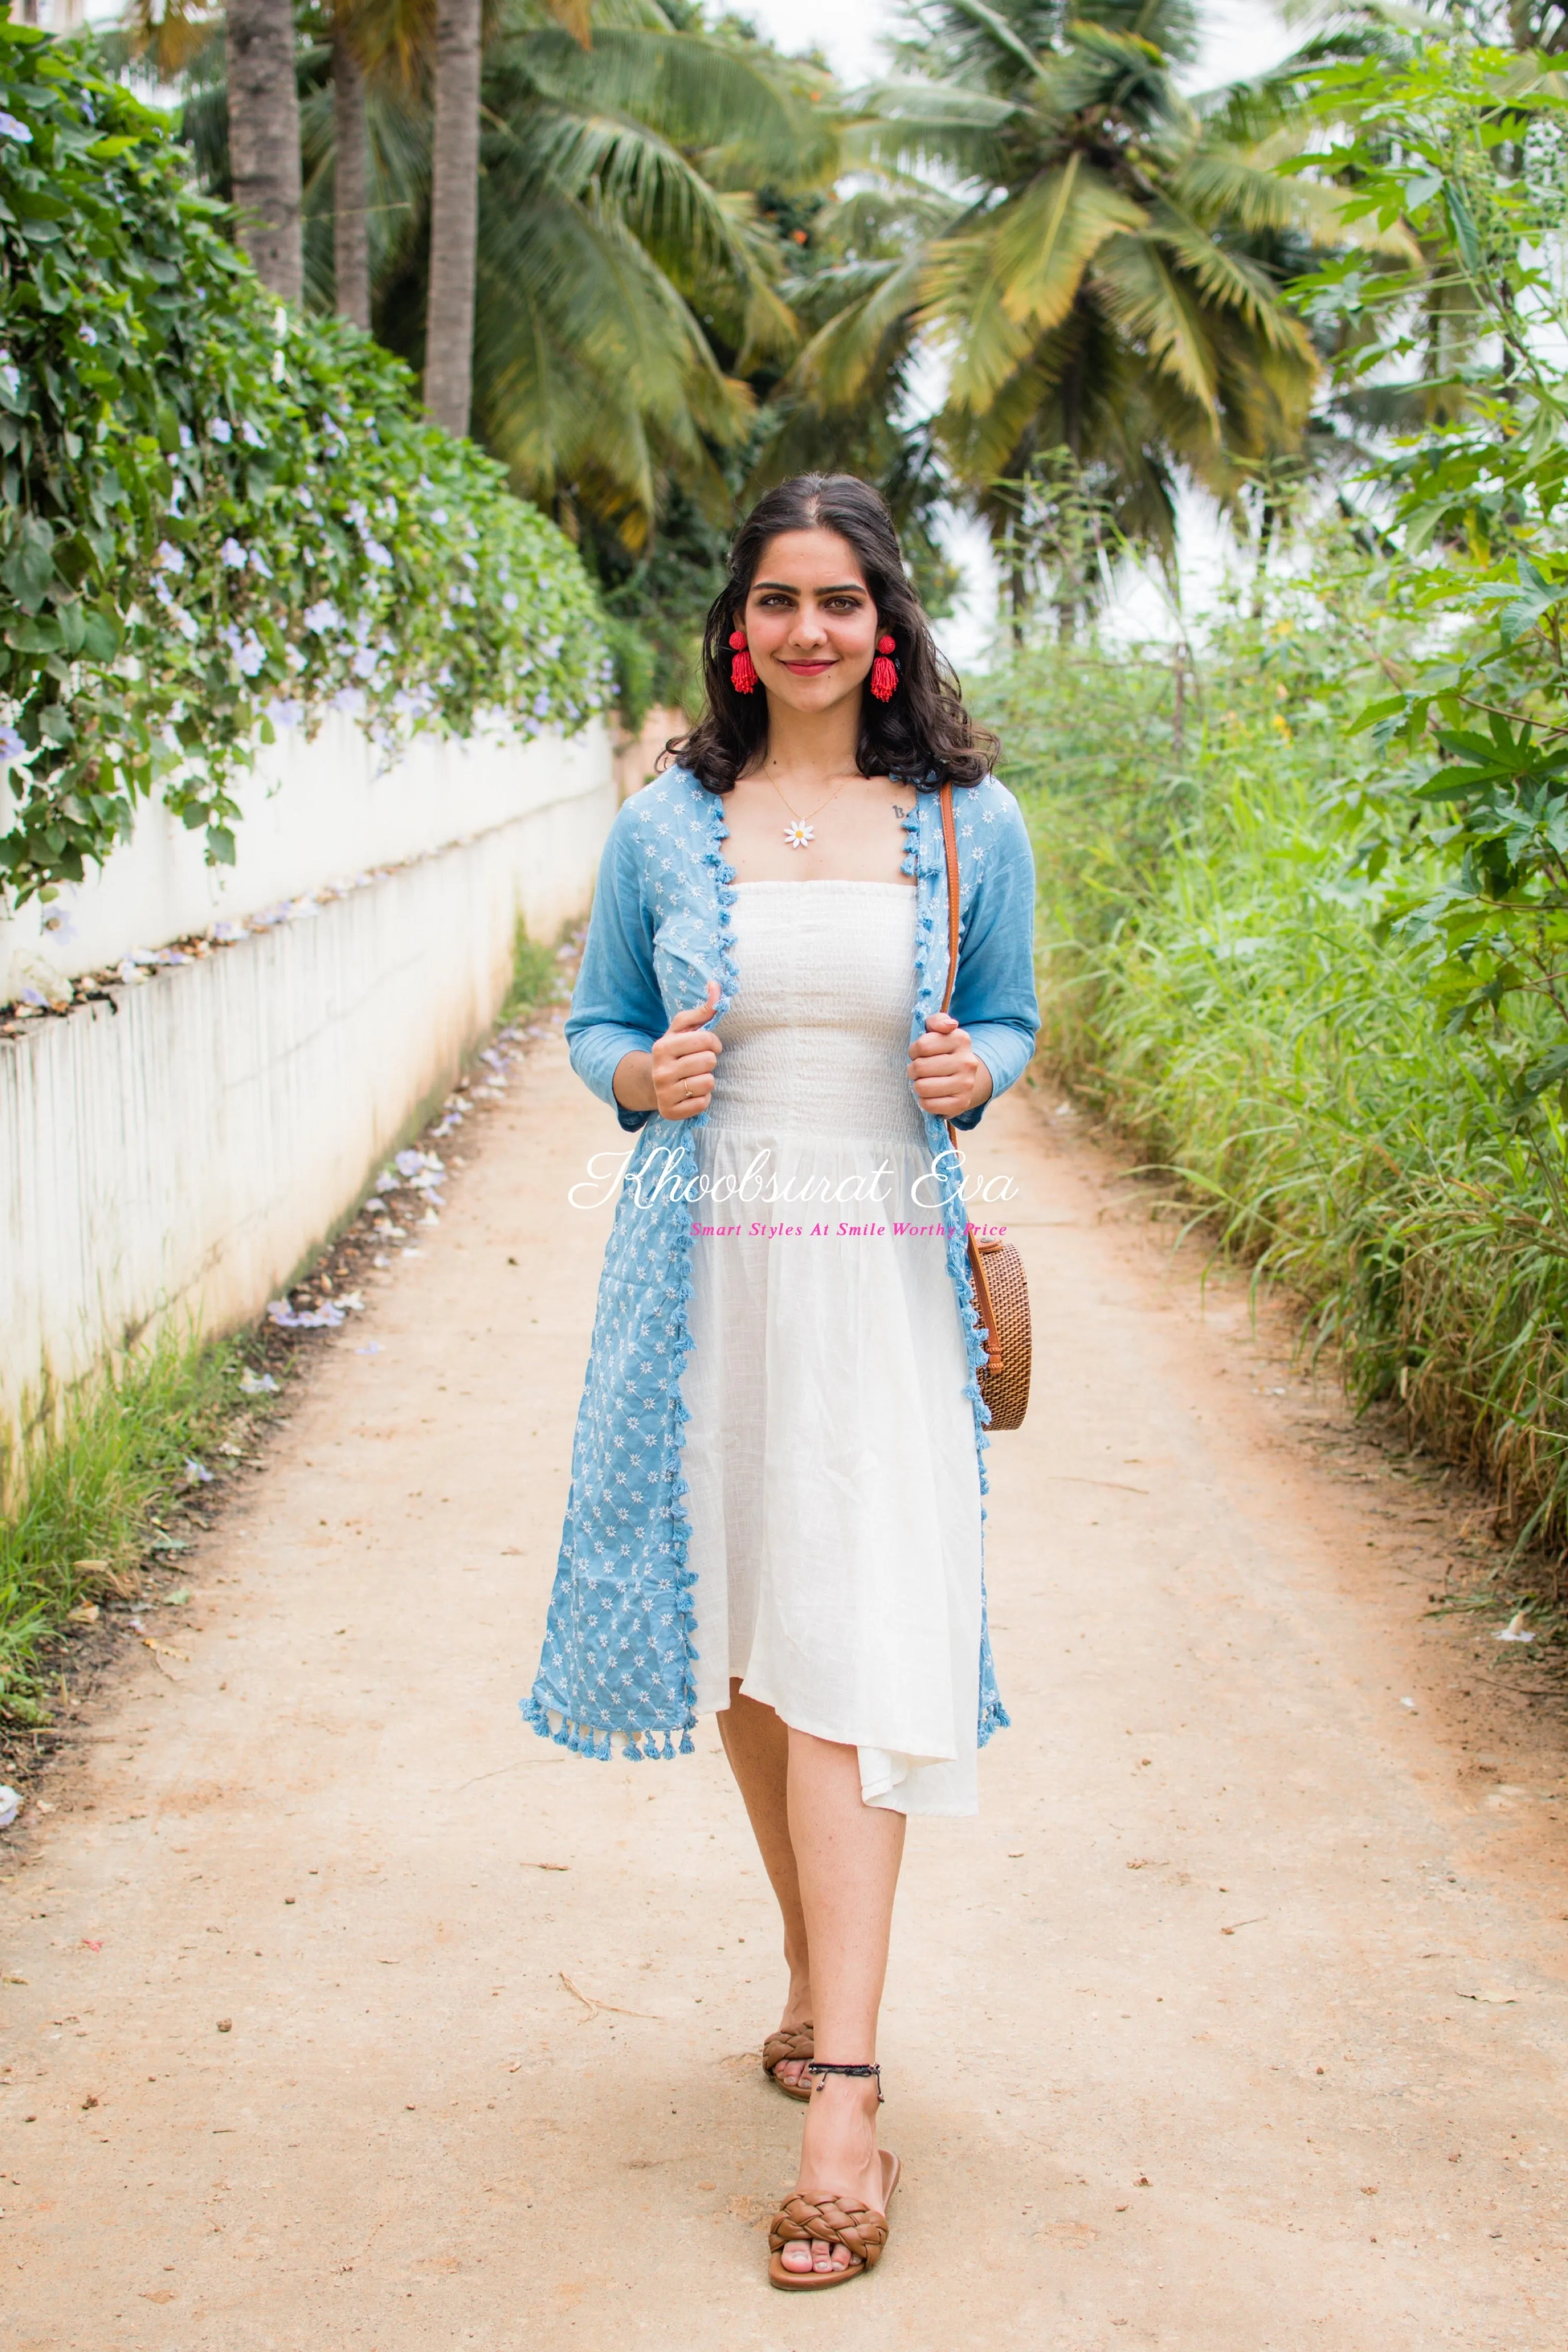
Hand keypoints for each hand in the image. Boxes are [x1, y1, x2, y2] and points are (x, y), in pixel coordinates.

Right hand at [651, 979, 721, 1119]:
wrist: (652, 1083)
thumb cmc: (675, 1052)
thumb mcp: (684, 1029)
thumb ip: (703, 1009)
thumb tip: (717, 985)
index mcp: (663, 1046)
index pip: (706, 1040)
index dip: (714, 1043)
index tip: (708, 1046)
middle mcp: (660, 1070)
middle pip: (709, 1062)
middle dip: (709, 1061)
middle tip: (698, 1064)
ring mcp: (664, 1093)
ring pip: (708, 1083)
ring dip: (707, 1080)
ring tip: (694, 1078)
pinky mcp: (670, 1112)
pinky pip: (703, 1103)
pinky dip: (702, 1098)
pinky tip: (691, 1093)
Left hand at [909, 1011, 990, 1118]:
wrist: (965, 1078)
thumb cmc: (943, 1052)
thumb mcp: (938, 1031)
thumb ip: (937, 1021)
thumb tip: (948, 1025)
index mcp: (961, 1039)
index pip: (922, 1045)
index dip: (914, 1051)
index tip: (919, 1054)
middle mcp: (967, 1061)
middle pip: (919, 1067)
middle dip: (914, 1069)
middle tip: (920, 1070)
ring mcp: (966, 1084)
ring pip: (922, 1087)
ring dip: (917, 1086)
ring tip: (924, 1082)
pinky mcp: (962, 1103)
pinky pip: (929, 1104)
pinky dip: (924, 1101)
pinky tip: (931, 1095)